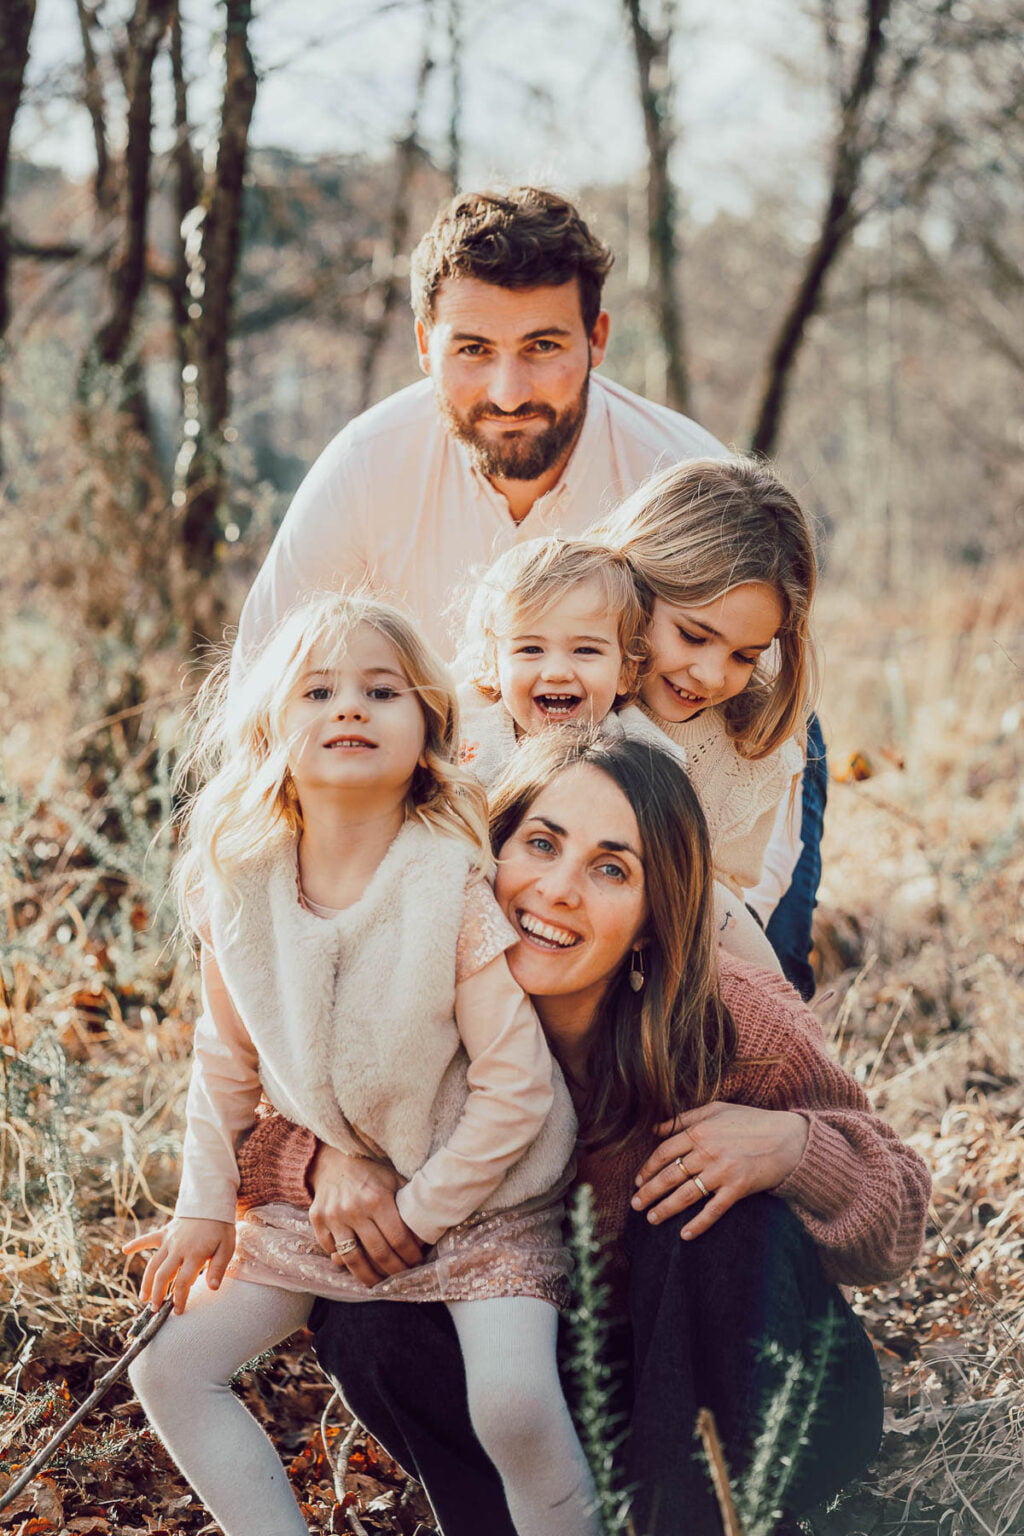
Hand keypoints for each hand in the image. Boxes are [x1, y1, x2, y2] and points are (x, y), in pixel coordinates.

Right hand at [123, 1217, 234, 1313]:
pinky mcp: (165, 1232)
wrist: (212, 1203)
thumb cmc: (221, 1227)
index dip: (179, 1299)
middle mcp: (178, 1248)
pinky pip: (148, 1238)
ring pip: (153, 1264)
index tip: (178, 1311)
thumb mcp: (227, 1247)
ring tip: (143, 1297)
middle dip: (158, 1295)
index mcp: (194, 1254)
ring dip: (147, 1282)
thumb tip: (213, 1288)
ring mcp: (169, 1240)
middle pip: (163, 1276)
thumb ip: (218, 1268)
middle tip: (155, 1310)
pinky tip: (125, 1250)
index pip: (182, 1282)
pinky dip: (136, 1244)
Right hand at [308, 1145, 423, 1288]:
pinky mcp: (317, 1221)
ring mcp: (333, 1216)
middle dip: (394, 1271)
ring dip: (368, 1277)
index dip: (410, 1256)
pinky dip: (343, 1261)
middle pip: (378, 1253)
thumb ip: (408, 1204)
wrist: (334, 1160)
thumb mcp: (394, 1180)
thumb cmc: (371, 1173)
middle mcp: (354, 1209)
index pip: (398, 1238)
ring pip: (352, 1260)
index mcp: (377, 1198)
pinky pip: (331, 1250)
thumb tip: (427, 1230)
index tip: (416, 1262)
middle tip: (403, 1277)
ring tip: (379, 1283)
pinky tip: (356, 1264)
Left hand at [631, 1101, 808, 1240]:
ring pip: (686, 1194)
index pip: (664, 1152)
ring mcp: (723, 1171)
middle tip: (635, 1205)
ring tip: (651, 1219)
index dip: (648, 1168)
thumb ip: (685, 1118)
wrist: (789, 1139)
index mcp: (700, 1131)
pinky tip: (685, 1235)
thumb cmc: (752, 1121)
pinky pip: (713, 1210)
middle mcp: (707, 1152)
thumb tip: (656, 1129)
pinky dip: (698, 1224)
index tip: (638, 1180)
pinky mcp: (739, 1188)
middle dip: (649, 1192)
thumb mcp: (717, 1109)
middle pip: (670, 1175)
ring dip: (666, 1209)